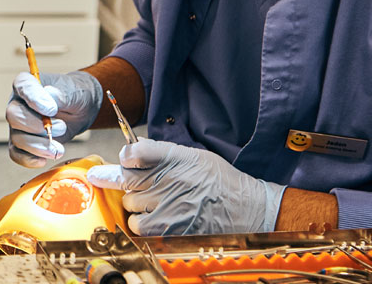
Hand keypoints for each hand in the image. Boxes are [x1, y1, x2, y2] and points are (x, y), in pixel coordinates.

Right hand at [6, 70, 102, 167]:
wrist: (80, 110)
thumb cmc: (74, 95)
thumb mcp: (74, 92)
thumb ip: (62, 94)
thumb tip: (50, 95)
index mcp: (28, 83)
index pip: (22, 86)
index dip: (34, 98)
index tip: (51, 109)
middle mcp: (18, 103)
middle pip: (14, 115)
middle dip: (37, 126)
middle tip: (61, 128)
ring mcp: (18, 124)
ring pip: (17, 138)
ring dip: (39, 146)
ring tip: (60, 147)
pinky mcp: (22, 143)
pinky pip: (17, 154)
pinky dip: (30, 160)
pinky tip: (46, 158)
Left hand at [87, 138, 285, 234]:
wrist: (246, 209)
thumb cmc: (220, 181)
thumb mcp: (194, 156)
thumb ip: (162, 151)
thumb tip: (135, 144)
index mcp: (173, 157)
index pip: (134, 151)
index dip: (126, 156)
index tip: (127, 160)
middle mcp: (168, 178)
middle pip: (126, 178)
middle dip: (129, 181)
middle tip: (140, 185)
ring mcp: (167, 204)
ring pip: (129, 203)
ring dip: (136, 204)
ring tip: (153, 203)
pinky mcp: (168, 228)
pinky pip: (138, 225)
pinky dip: (141, 223)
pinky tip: (154, 219)